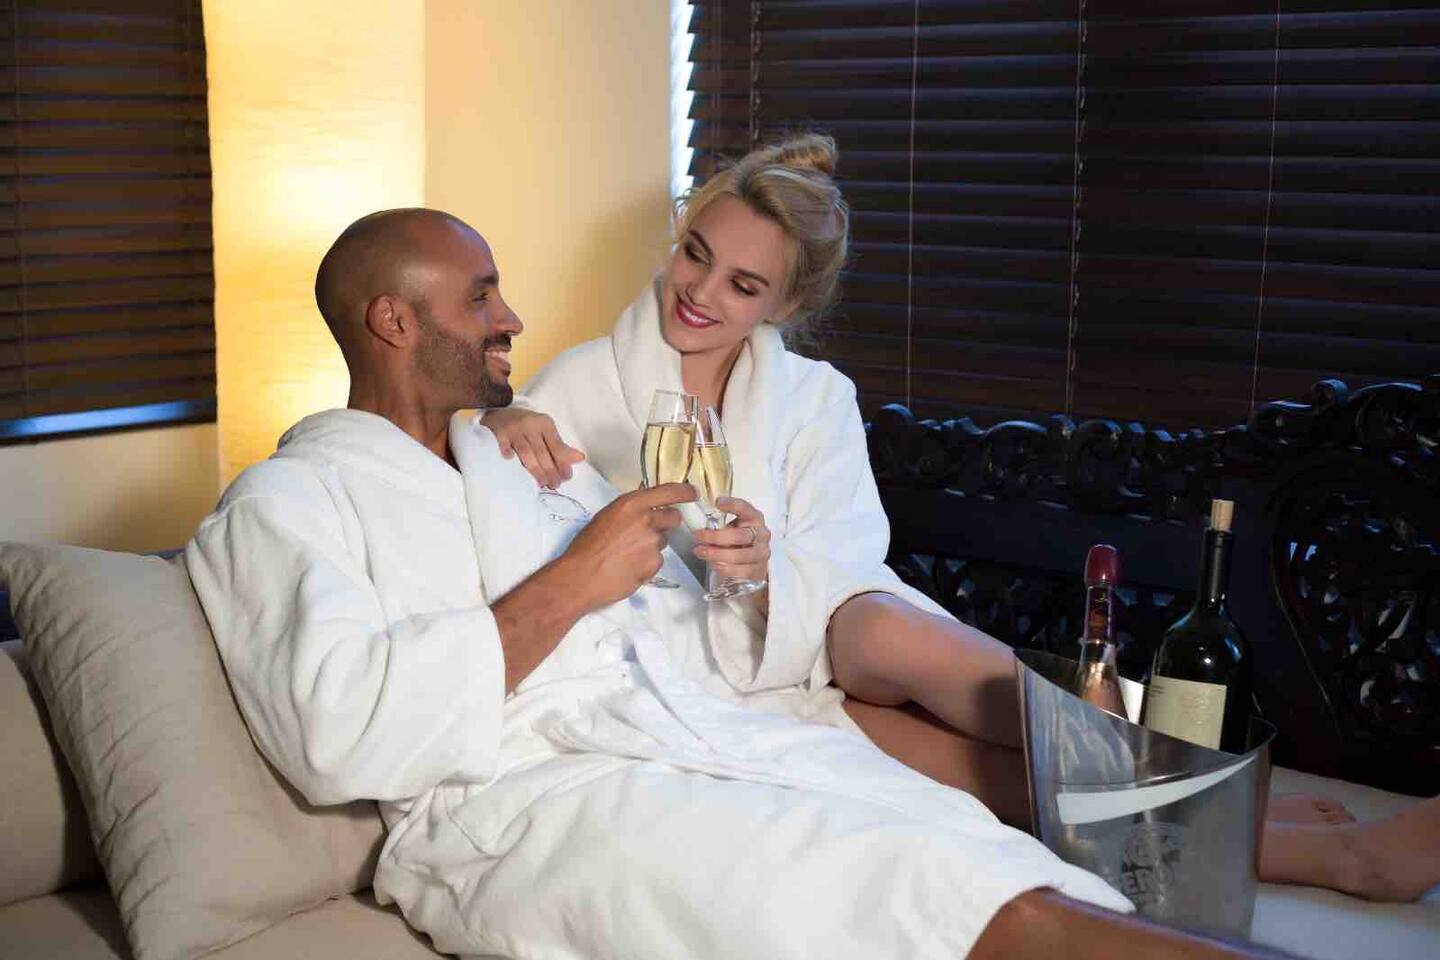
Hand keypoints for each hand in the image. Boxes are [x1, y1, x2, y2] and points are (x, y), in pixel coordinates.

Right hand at [481, 407, 583, 488]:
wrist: (499, 414)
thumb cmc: (526, 427)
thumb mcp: (545, 432)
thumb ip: (560, 447)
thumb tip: (580, 458)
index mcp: (545, 424)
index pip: (556, 445)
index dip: (562, 462)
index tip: (566, 477)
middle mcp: (530, 424)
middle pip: (542, 451)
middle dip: (550, 470)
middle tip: (555, 484)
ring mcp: (513, 428)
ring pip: (526, 451)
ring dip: (534, 469)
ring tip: (542, 483)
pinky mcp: (498, 432)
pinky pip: (503, 443)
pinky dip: (507, 452)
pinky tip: (510, 461)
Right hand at [557, 482, 695, 608]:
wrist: (581, 577)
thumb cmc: (586, 546)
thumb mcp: (607, 517)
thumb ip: (630, 510)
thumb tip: (645, 507)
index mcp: (631, 504)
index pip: (668, 492)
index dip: (684, 492)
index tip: (692, 493)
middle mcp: (646, 520)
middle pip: (673, 517)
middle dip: (666, 523)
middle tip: (649, 532)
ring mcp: (652, 543)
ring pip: (663, 540)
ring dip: (652, 545)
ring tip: (628, 554)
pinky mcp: (654, 563)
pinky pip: (657, 560)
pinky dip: (647, 563)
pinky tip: (629, 566)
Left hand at [691, 496, 770, 584]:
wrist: (748, 563)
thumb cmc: (735, 542)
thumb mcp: (729, 528)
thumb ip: (718, 524)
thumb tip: (698, 524)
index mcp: (753, 518)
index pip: (745, 508)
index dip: (732, 505)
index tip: (718, 503)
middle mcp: (761, 534)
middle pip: (739, 535)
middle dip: (715, 537)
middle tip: (697, 536)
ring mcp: (762, 552)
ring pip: (739, 555)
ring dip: (716, 554)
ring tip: (701, 552)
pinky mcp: (759, 570)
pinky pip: (742, 571)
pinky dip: (726, 568)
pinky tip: (714, 564)